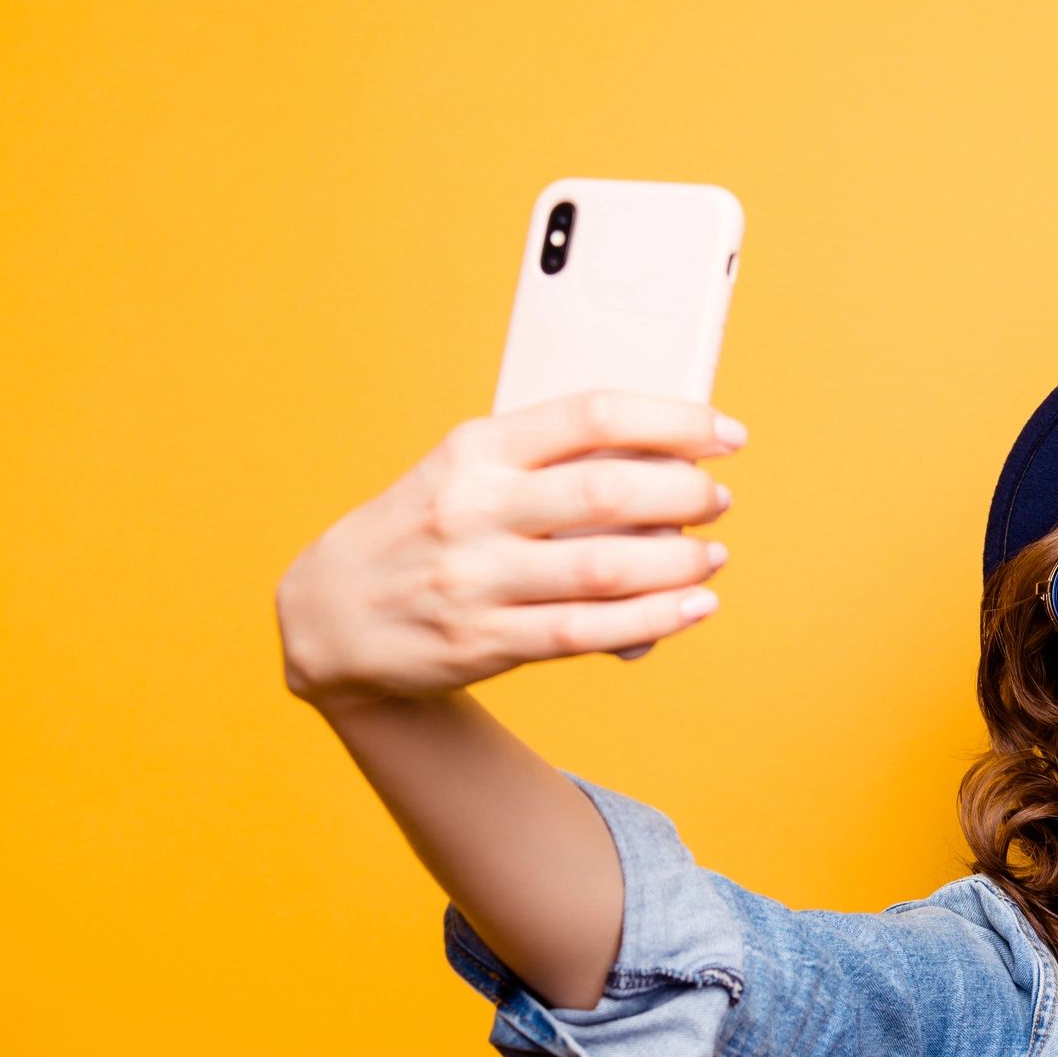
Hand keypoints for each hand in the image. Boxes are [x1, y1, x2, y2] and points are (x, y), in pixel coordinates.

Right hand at [275, 388, 742, 712]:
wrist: (331, 616)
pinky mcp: (483, 641)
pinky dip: (653, 619)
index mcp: (476, 447)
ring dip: (677, 562)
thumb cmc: (423, 531)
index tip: (726, 434)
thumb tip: (662, 460)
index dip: (674, 420)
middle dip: (683, 494)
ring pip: (603, 569)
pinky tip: (692, 608)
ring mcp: (476, 579)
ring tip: (712, 557)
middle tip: (718, 500)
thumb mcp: (465, 472)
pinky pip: (585, 631)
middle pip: (605, 492)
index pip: (591, 415)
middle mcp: (474, 508)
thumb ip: (548, 463)